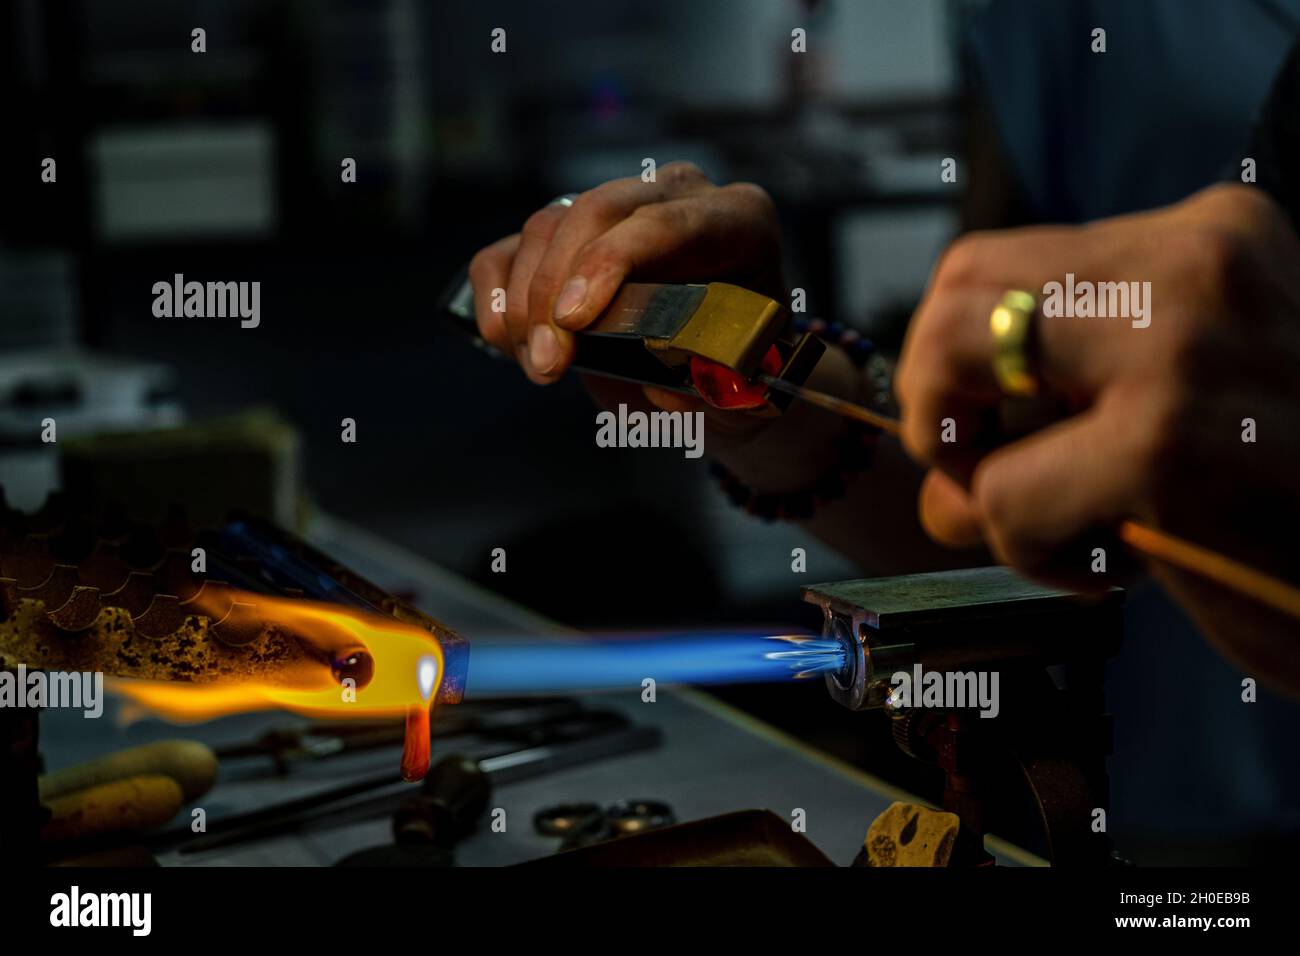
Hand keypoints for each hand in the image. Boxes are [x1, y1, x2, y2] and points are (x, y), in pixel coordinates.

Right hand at [467, 162, 783, 385]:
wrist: (716, 371)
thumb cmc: (736, 373)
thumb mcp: (746, 391)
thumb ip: (716, 390)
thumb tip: (662, 388)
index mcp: (737, 220)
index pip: (667, 222)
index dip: (611, 263)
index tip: (572, 320)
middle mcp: (675, 196)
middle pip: (595, 210)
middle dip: (556, 288)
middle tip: (548, 361)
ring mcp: (614, 208)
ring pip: (546, 228)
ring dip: (525, 304)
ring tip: (542, 367)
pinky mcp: (561, 236)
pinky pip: (507, 251)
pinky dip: (496, 299)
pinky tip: (512, 344)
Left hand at [895, 184, 1299, 688]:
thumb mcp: (1190, 417)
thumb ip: (1063, 419)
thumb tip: (935, 494)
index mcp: (1210, 241)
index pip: (998, 266)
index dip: (958, 361)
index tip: (991, 431)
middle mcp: (1196, 265)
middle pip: (956, 290)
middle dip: (935, 399)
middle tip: (986, 474)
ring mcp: (1183, 347)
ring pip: (956, 372)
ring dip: (982, 483)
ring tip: (1074, 529)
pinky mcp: (1169, 447)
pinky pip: (1001, 499)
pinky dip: (1032, 553)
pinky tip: (1119, 572)